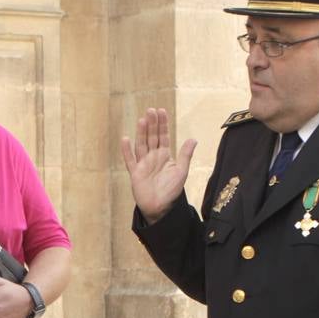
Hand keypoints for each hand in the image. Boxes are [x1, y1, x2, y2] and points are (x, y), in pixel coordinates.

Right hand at [121, 107, 197, 223]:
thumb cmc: (172, 191)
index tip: (161, 111)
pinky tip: (125, 139)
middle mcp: (153, 158)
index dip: (162, 124)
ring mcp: (143, 164)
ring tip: (142, 120)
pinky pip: (130, 159)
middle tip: (151, 110)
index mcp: (164, 156)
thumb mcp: (181, 171)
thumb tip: (193, 139)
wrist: (160, 207)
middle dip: (152, 124)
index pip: (163, 136)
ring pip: (141, 145)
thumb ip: (185, 155)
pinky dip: (126, 150)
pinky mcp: (135, 173)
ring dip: (141, 133)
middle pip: (151, 137)